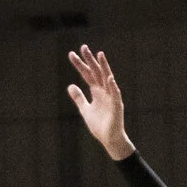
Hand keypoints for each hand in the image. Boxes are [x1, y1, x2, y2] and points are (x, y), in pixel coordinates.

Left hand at [67, 45, 132, 160]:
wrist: (109, 139)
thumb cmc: (99, 125)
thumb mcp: (85, 110)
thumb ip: (79, 98)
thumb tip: (70, 86)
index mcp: (97, 91)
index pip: (87, 74)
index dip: (80, 64)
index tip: (71, 54)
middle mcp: (104, 91)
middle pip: (96, 72)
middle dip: (90, 60)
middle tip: (84, 47)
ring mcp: (111, 97)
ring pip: (107, 79)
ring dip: (104, 67)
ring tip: (99, 55)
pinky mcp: (116, 106)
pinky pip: (115, 94)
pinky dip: (112, 86)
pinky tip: (109, 78)